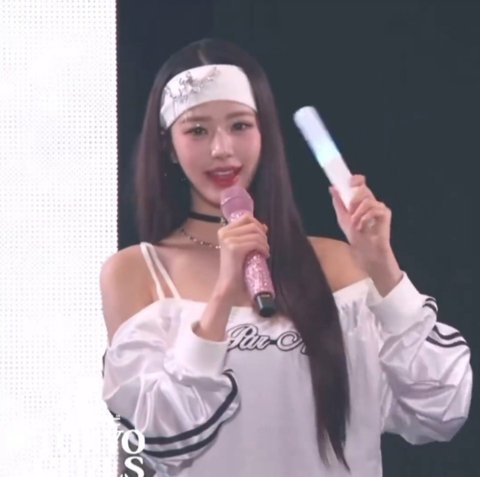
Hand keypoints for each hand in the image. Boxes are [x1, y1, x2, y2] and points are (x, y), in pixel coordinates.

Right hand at [214, 212, 268, 300]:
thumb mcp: (242, 247)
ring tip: (265, 252)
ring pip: (256, 234)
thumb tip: (264, 226)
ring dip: (265, 243)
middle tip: (264, 247)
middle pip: (252, 224)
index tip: (262, 236)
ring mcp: (228, 240)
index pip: (246, 217)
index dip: (258, 224)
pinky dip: (263, 248)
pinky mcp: (234, 248)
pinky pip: (255, 243)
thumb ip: (250, 235)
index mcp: (224, 231)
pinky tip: (264, 256)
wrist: (229, 286)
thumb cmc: (236, 268)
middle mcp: (224, 233)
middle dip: (263, 235)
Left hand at [330, 175, 401, 291]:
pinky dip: (365, 218)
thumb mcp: (342, 218)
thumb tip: (332, 188)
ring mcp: (379, 207)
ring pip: (367, 200)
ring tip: (356, 225)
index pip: (361, 183)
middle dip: (353, 200)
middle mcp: (371, 202)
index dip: (356, 179)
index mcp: (361, 201)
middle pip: (364, 189)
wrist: (365, 251)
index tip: (350, 181)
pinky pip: (375, 209)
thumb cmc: (356, 236)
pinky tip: (363, 227)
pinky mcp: (385, 214)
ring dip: (358, 214)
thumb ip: (338, 203)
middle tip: (351, 213)